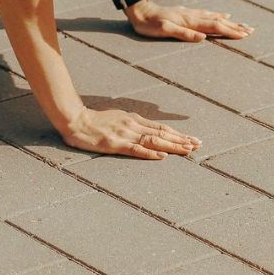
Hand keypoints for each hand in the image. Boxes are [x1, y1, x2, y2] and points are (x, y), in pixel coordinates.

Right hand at [61, 107, 200, 158]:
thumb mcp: (116, 118)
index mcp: (133, 119)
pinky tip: (162, 156)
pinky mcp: (116, 144)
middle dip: (182, 140)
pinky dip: (151, 153)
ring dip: (173, 146)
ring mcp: (125, 134)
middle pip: (162, 133)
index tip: (192, 139)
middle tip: (198, 145)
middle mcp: (133, 125)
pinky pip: (136, 149)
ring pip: (154, 141)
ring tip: (188, 150)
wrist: (75, 119)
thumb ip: (130, 124)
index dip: (178, 134)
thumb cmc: (93, 121)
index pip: (160, 128)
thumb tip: (144, 130)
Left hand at [129, 3, 254, 41]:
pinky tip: (224, 14)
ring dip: (231, 21)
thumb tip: (203, 38)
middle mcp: (193, 16)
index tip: (245, 35)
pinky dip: (219, 15)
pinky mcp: (187, 13)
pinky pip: (208, 14)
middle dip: (236, 26)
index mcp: (190, 22)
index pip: (215, 27)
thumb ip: (183, 34)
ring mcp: (191, 14)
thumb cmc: (149, 24)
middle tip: (252, 30)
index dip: (231, 31)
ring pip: (216, 17)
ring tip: (243, 24)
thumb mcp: (163, 30)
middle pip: (219, 21)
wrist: (140, 10)